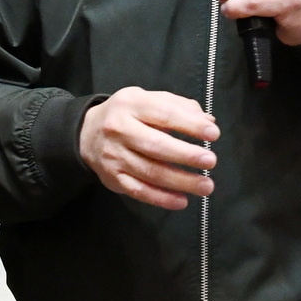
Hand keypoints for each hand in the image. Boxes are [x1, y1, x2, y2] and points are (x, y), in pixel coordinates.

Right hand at [78, 87, 219, 210]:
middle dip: (186, 155)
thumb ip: (179, 107)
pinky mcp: (112, 178)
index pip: (164, 114)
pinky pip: (138, 191)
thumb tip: (208, 121)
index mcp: (131, 104)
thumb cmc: (128, 115)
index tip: (213, 133)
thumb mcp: (148, 100)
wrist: (87, 133)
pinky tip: (181, 201)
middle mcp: (119, 129)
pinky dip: (161, 199)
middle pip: (156, 145)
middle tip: (211, 161)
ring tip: (206, 186)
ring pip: (150, 172)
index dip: (190, 125)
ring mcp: (114, 156)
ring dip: (180, 181)